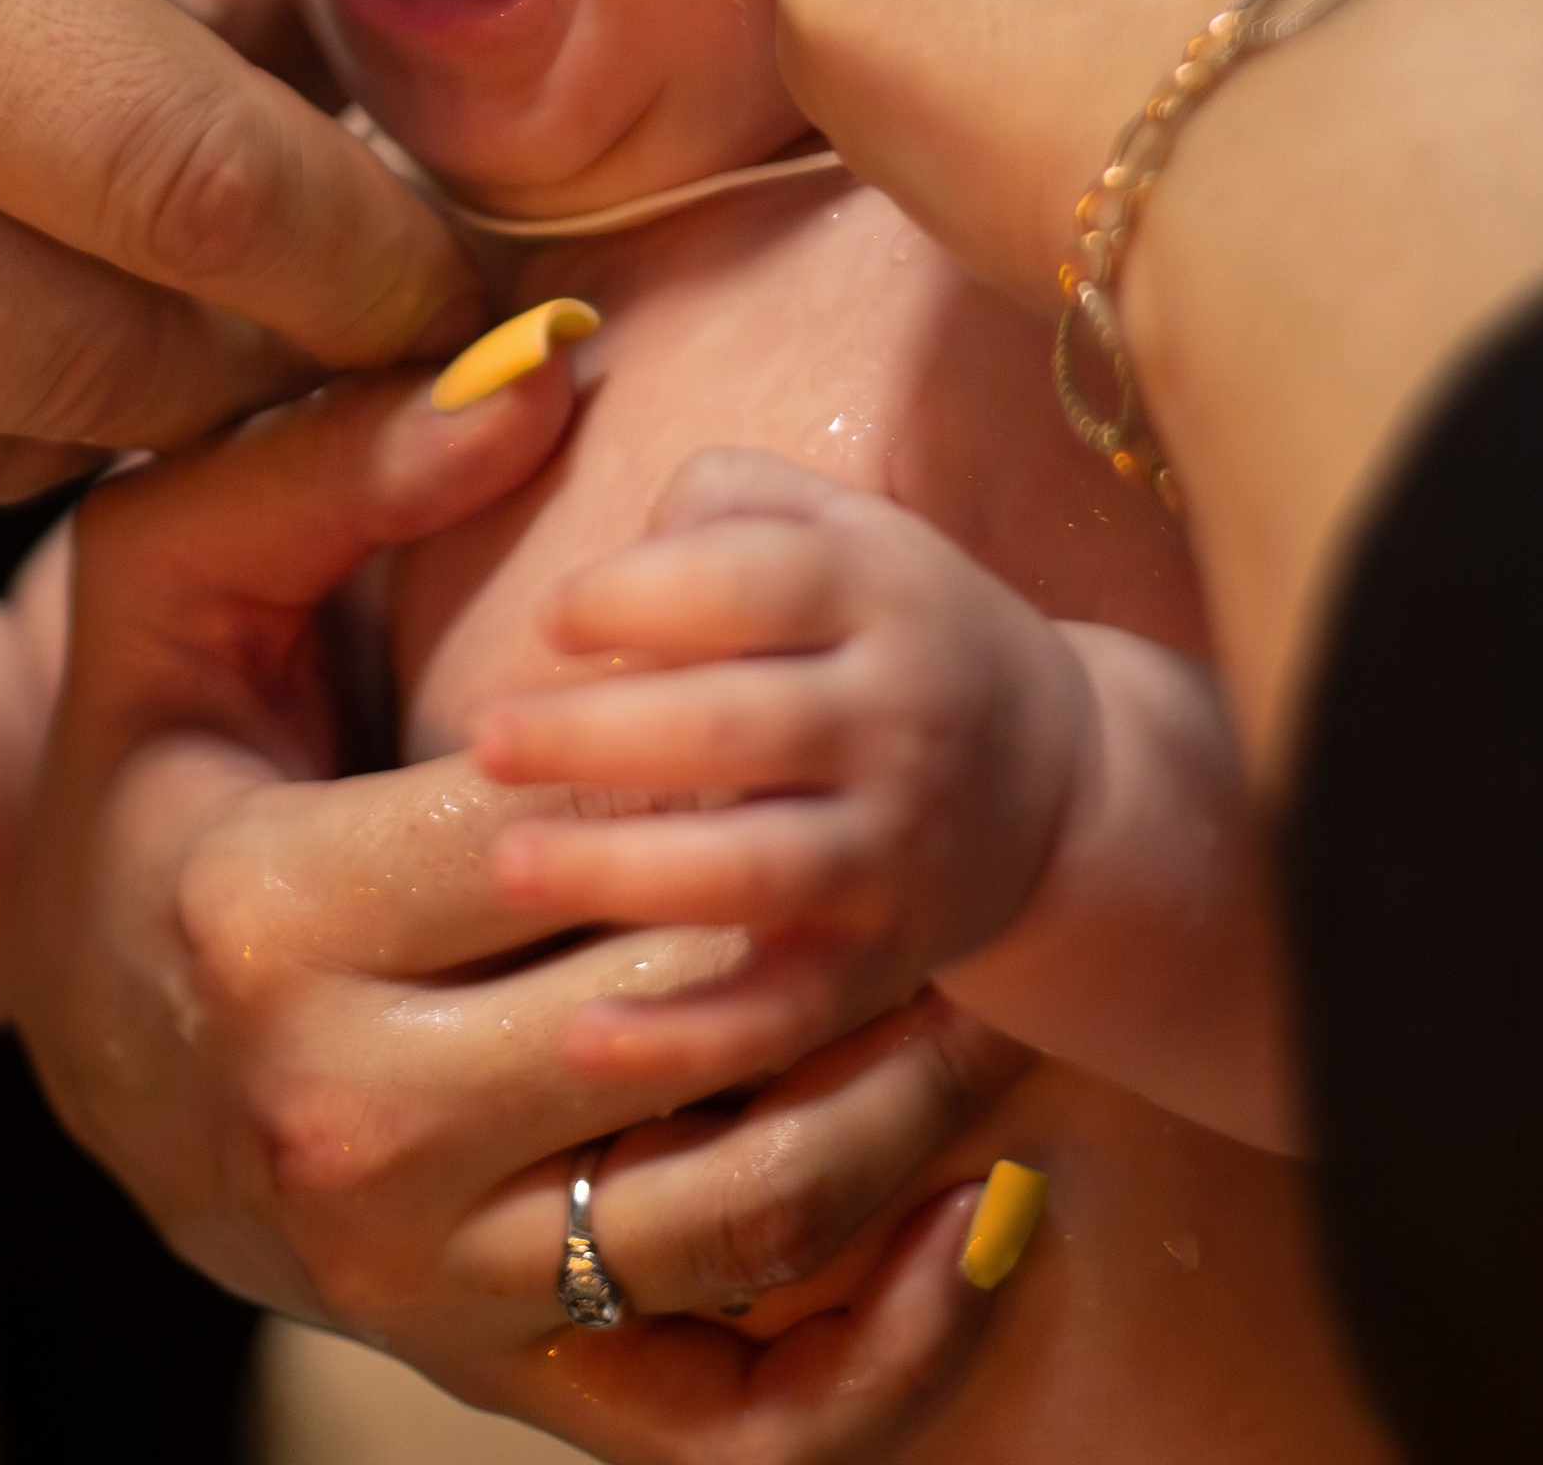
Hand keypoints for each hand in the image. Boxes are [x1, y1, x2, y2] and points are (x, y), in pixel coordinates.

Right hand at [16, 393, 1018, 1460]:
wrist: (91, 1023)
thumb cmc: (149, 764)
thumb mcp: (170, 578)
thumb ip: (341, 456)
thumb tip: (545, 366)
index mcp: (270, 921)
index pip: (563, 833)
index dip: (706, 756)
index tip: (802, 684)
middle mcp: (344, 1131)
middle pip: (676, 1020)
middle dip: (834, 921)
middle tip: (960, 819)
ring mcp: (423, 1284)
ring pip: (733, 1225)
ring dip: (904, 1114)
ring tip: (1001, 989)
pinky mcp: (491, 1376)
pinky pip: (729, 1416)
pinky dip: (884, 1349)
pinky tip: (989, 1220)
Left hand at [474, 450, 1082, 1102]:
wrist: (1057, 783)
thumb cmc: (889, 632)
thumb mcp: (844, 529)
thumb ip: (729, 501)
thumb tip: (619, 557)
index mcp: (882, 594)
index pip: (760, 582)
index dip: (647, 594)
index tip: (552, 618)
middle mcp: (899, 721)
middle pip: (745, 727)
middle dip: (605, 734)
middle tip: (484, 738)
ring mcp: (894, 853)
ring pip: (758, 872)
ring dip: (627, 872)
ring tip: (508, 863)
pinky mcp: (879, 969)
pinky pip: (779, 1015)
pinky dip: (685, 1041)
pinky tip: (580, 1037)